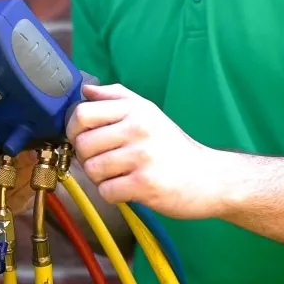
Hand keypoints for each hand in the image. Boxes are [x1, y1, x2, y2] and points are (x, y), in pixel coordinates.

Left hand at [66, 83, 236, 219]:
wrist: (210, 177)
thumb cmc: (174, 147)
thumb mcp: (149, 112)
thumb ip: (116, 97)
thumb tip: (85, 89)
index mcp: (136, 109)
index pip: (82, 113)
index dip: (73, 129)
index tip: (82, 138)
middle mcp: (138, 128)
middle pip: (82, 144)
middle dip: (86, 157)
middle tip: (104, 161)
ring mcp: (142, 156)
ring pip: (91, 169)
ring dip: (100, 178)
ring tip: (119, 175)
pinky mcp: (145, 184)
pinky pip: (106, 191)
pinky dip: (112, 194)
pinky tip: (128, 188)